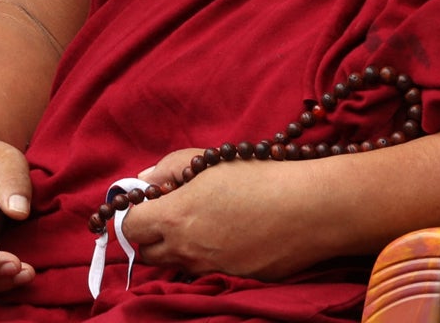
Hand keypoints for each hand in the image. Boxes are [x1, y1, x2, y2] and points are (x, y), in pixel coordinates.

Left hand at [118, 155, 338, 283]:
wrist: (309, 209)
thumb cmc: (259, 177)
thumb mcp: (210, 160)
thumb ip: (169, 169)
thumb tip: (144, 180)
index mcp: (175, 218)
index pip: (130, 228)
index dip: (135, 214)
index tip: (149, 202)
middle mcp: (187, 250)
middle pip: (149, 253)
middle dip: (154, 235)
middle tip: (174, 213)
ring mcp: (211, 269)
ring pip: (180, 264)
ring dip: (182, 247)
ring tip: (208, 221)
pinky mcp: (234, 279)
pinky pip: (210, 270)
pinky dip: (212, 255)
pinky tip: (235, 234)